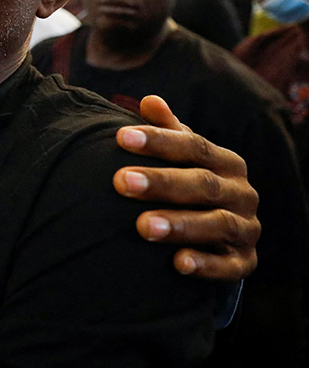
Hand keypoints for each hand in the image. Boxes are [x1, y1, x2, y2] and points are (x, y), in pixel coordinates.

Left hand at [112, 95, 259, 280]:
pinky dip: (205, 265)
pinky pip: (229, 267)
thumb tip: (149, 100)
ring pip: (217, 224)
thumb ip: (167, 130)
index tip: (121, 137)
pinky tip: (178, 264)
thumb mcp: (182, 156)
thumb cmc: (189, 182)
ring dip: (180, 225)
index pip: (194, 146)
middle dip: (161, 183)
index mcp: (226, 162)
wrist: (221, 234)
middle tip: (122, 182)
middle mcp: (241, 193)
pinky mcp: (244, 262)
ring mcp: (246, 228)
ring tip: (142, 227)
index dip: (159, 141)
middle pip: (202, 184)